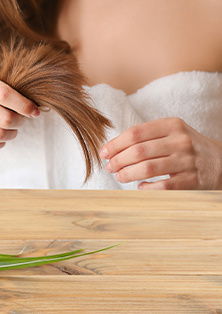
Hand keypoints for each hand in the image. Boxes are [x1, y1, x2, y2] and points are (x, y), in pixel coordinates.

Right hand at [0, 75, 39, 151]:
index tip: (35, 112)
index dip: (24, 105)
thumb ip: (11, 94)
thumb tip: (34, 111)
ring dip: (11, 134)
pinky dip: (0, 144)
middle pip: (5, 119)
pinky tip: (0, 138)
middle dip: (19, 122)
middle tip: (19, 121)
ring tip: (11, 130)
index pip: (5, 95)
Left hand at [100, 117, 221, 189]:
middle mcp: (181, 141)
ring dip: (127, 174)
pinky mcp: (192, 180)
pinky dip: (147, 188)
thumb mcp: (171, 133)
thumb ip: (145, 137)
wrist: (221, 162)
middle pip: (138, 151)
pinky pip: (162, 186)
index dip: (115, 144)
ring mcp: (187, 161)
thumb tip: (111, 149)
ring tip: (119, 177)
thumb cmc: (186, 147)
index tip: (104, 153)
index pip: (135, 133)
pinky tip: (140, 187)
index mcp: (172, 125)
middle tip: (109, 167)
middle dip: (118, 160)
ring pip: (147, 168)